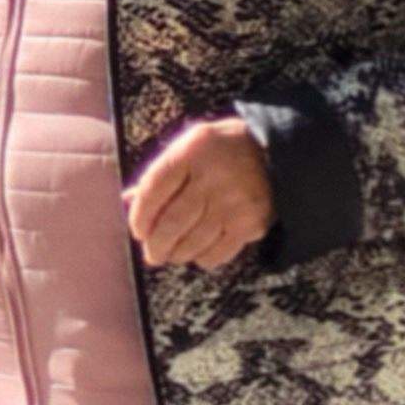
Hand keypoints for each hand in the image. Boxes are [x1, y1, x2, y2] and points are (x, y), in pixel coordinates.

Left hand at [125, 117, 275, 268]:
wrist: (278, 153)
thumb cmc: (222, 151)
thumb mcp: (189, 146)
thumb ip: (160, 173)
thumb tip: (126, 200)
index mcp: (192, 151)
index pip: (153, 189)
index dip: (140, 215)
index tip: (137, 231)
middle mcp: (213, 177)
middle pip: (173, 221)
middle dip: (156, 244)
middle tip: (152, 253)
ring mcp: (234, 202)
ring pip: (193, 241)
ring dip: (176, 254)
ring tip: (170, 255)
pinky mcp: (252, 223)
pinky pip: (219, 251)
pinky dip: (202, 258)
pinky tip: (197, 254)